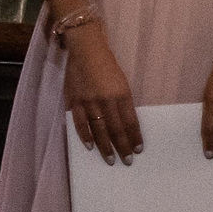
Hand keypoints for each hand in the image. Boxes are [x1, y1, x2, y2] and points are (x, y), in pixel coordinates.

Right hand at [63, 30, 143, 162]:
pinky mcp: (74, 101)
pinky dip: (85, 136)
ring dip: (105, 147)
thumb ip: (123, 103)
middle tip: (126, 162)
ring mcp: (89, 101)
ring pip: (99, 130)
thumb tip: (125, 125)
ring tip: (111, 160)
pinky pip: (80, 123)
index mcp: (122, 94)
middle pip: (116, 129)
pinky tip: (90, 147)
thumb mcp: (121, 82)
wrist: (86, 49)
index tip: (138, 150)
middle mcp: (106, 100)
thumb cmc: (106, 65)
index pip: (130, 121)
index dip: (134, 137)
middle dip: (122, 147)